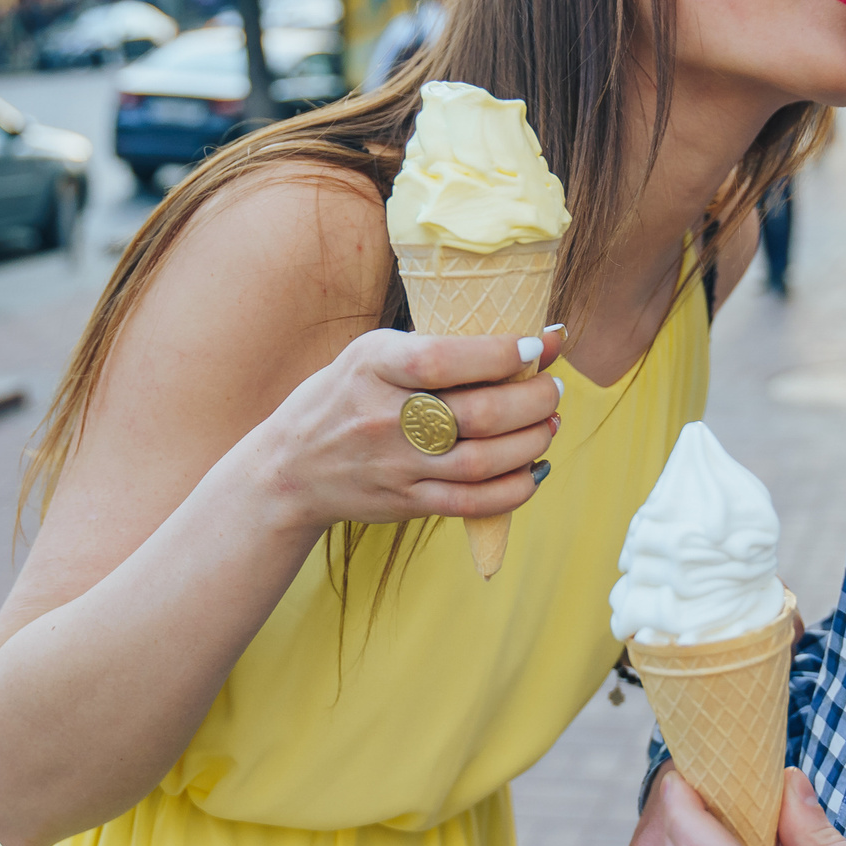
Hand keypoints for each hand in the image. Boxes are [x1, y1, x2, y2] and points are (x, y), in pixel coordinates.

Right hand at [250, 326, 563, 533]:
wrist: (292, 469)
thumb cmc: (343, 397)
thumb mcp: (369, 355)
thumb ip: (431, 348)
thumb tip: (520, 342)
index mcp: (374, 367)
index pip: (444, 359)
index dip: (501, 354)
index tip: (537, 345)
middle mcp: (384, 418)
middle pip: (479, 413)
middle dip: (534, 398)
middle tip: (553, 387)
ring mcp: (396, 466)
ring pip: (485, 460)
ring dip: (534, 440)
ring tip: (550, 422)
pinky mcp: (407, 502)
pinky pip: (474, 502)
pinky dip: (516, 487)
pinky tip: (534, 468)